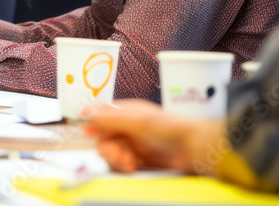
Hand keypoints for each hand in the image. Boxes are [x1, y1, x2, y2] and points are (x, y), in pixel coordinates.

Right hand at [82, 99, 224, 175]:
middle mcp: (129, 127)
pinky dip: (124, 165)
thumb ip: (110, 118)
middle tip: (117, 153)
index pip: (103, 116)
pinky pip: (121, 163)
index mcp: (128, 113)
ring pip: (111, 152)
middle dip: (108, 147)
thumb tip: (86, 112)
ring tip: (129, 161)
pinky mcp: (139, 160)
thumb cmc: (169, 129)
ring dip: (116, 158)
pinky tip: (133, 165)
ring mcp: (133, 144)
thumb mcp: (137, 121)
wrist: (191, 150)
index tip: (88, 131)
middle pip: (104, 138)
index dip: (94, 123)